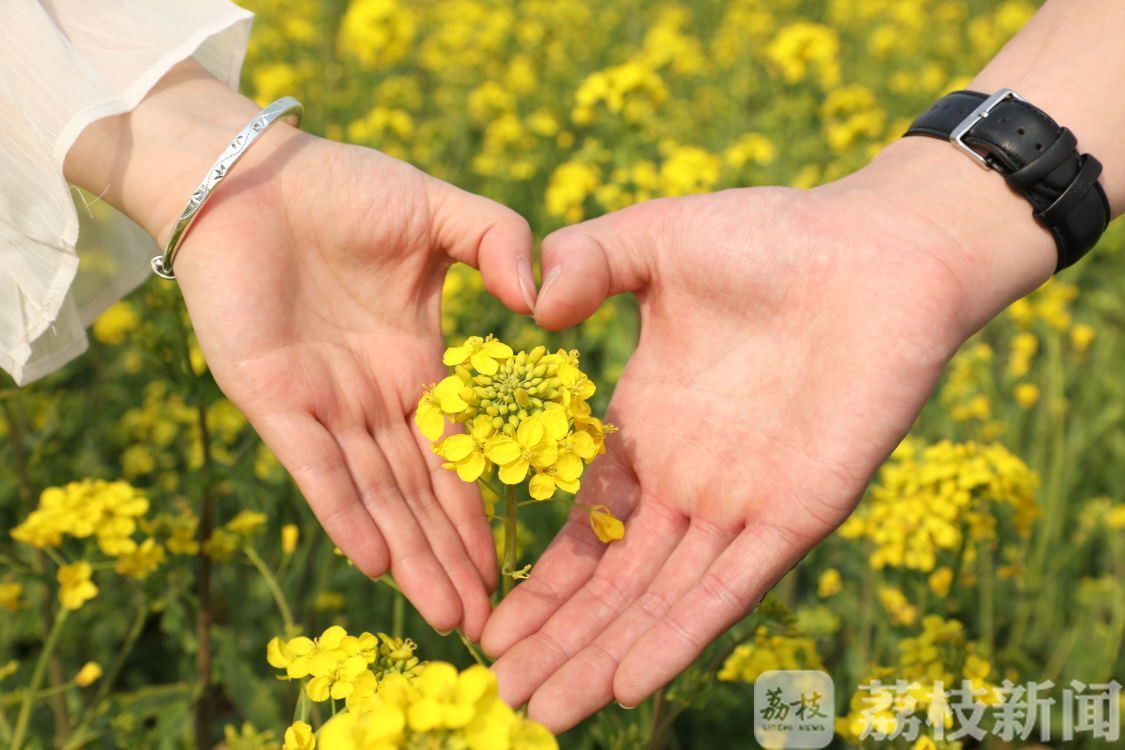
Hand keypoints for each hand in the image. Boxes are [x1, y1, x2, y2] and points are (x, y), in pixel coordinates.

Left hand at [169, 126, 537, 639]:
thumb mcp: (440, 212)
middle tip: (481, 624)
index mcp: (414, 364)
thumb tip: (541, 296)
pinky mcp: (271, 396)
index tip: (504, 564)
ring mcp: (321, 402)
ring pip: (371, 493)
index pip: (453, 455)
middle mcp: (370, 397)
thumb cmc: (344, 187)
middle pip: (415, 494)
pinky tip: (374, 562)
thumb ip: (498, 240)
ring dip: (405, 553)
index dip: (476, 511)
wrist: (250, 173)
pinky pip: (314, 465)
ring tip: (442, 613)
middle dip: (446, 558)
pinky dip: (343, 511)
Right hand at [478, 138, 1056, 729]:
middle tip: (506, 696)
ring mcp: (745, 503)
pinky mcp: (799, 513)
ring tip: (547, 712)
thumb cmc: (771, 236)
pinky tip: (630, 682)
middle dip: (563, 640)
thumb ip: (587, 261)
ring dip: (606, 655)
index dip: (546, 581)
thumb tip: (533, 306)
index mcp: (653, 430)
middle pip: (619, 583)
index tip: (494, 626)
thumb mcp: (653, 239)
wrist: (881, 247)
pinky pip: (732, 587)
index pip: (590, 528)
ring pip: (664, 599)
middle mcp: (694, 481)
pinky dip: (681, 635)